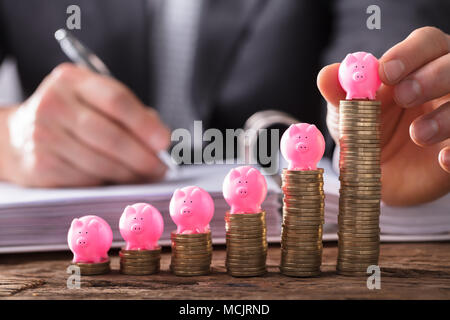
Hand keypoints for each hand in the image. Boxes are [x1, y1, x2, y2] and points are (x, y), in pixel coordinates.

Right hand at [0, 63, 169, 186]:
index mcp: (72, 80)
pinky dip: (109, 181)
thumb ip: (129, 113)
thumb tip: (160, 139)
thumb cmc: (72, 116)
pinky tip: (118, 179)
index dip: (145, 124)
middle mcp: (54, 104)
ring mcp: (44, 136)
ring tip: (146, 175)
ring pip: (101, 162)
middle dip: (142, 156)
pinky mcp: (41, 165)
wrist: (19, 136)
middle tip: (161, 168)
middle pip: (111, 135)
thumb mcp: (94, 100)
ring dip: (131, 174)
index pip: (116, 100)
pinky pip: (87, 178)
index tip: (165, 141)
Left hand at [318, 26, 449, 205]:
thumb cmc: (365, 131)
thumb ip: (339, 94)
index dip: (409, 53)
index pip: (425, 43)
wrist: (377, 174)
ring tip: (418, 134)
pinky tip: (443, 160)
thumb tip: (327, 74)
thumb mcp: (348, 114)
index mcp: (416, 67)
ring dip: (446, 116)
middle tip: (405, 95)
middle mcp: (443, 85)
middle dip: (433, 76)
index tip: (387, 72)